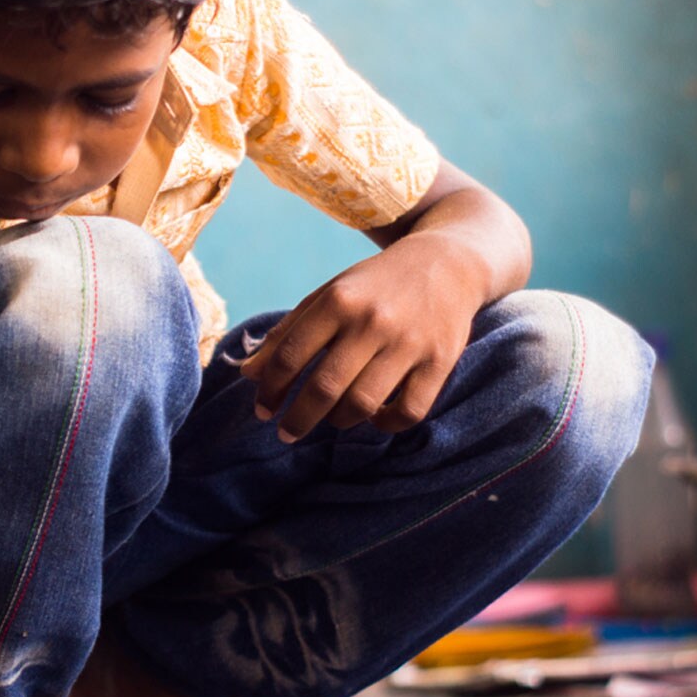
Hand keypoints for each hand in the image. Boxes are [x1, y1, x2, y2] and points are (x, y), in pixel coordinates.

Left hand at [240, 235, 481, 442]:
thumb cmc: (375, 286)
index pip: (290, 357)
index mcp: (339, 301)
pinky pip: (409, 411)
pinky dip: (386, 424)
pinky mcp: (440, 361)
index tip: (262, 411)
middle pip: (324, 388)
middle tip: (285, 434)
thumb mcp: (329, 295)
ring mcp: (409, 343)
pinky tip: (374, 417)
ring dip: (339, 420)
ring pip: (363, 403)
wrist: (448, 263)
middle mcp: (373, 321)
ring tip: (331, 418)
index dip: (270, 390)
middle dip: (297, 419)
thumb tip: (249, 373)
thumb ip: (289, 332)